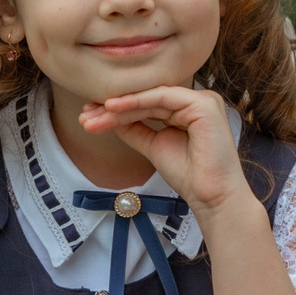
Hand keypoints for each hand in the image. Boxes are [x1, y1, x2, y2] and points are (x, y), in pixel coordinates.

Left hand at [77, 84, 247, 214]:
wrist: (210, 197)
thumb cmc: (189, 176)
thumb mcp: (153, 146)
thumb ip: (135, 128)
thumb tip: (108, 115)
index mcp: (189, 108)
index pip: (148, 103)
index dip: (117, 109)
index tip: (89, 117)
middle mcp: (198, 100)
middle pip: (148, 99)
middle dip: (113, 108)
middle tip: (84, 116)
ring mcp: (203, 100)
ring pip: (151, 97)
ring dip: (118, 107)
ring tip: (92, 116)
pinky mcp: (204, 105)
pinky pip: (162, 98)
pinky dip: (135, 102)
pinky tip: (112, 108)